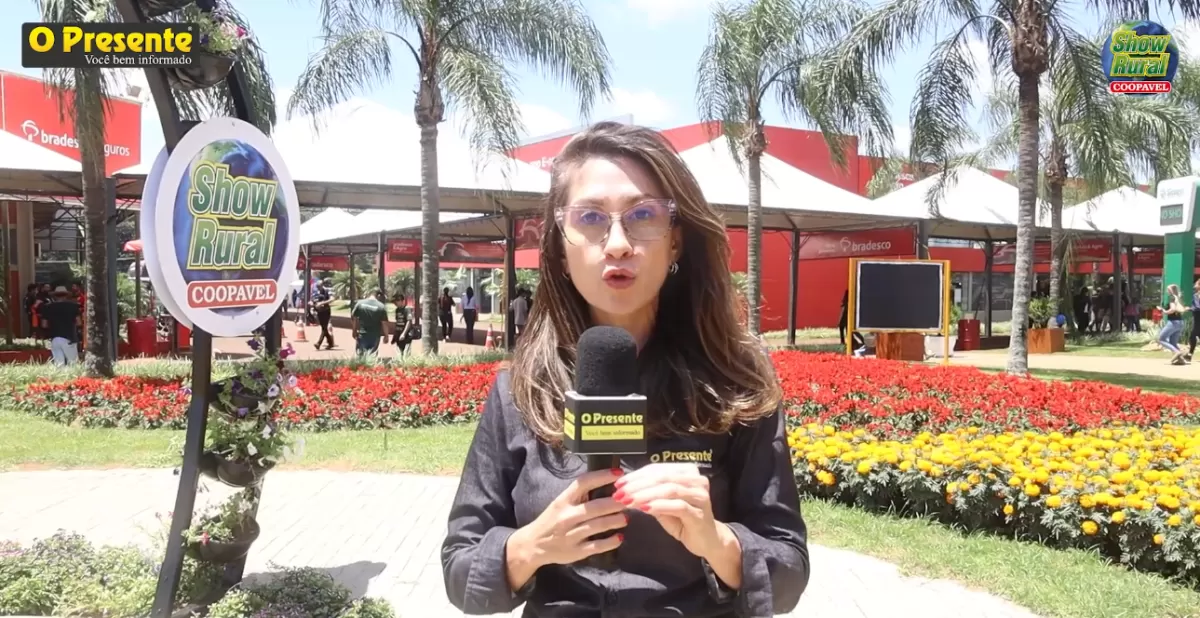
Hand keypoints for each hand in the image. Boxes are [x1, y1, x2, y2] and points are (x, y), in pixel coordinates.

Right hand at [508, 469, 627, 569]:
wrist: (533, 545)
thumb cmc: (551, 520)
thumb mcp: (560, 504)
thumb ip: (579, 496)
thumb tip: (608, 485)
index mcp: (563, 500)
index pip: (583, 483)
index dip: (602, 476)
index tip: (618, 473)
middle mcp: (567, 516)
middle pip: (596, 506)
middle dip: (616, 502)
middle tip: (629, 500)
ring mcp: (572, 534)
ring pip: (599, 525)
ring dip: (616, 520)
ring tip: (625, 518)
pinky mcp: (577, 551)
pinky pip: (598, 545)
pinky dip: (611, 541)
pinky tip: (619, 537)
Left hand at [614, 463, 721, 558]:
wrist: (708, 540)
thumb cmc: (683, 520)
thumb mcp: (662, 506)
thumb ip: (647, 496)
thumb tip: (624, 490)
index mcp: (687, 472)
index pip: (657, 469)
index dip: (636, 475)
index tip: (618, 484)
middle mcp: (696, 479)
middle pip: (662, 477)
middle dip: (637, 484)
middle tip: (619, 493)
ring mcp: (700, 495)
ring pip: (669, 489)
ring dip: (645, 494)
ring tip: (627, 500)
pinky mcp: (700, 512)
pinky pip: (678, 506)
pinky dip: (659, 506)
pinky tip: (644, 509)